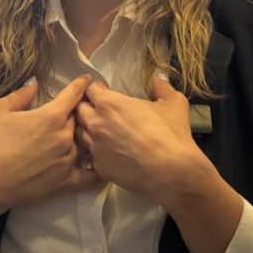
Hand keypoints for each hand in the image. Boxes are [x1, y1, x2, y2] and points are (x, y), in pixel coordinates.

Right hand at [0, 74, 101, 214]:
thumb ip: (21, 94)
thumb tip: (35, 82)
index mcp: (52, 116)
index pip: (73, 95)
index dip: (81, 85)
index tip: (87, 80)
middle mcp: (66, 136)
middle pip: (81, 119)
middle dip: (80, 114)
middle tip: (78, 113)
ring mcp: (69, 160)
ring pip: (86, 144)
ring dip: (86, 139)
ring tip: (89, 137)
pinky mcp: (68, 181)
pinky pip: (92, 176)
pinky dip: (99, 170)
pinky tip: (104, 166)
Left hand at [74, 75, 200, 203]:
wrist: (170, 173)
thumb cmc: (171, 134)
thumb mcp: (174, 102)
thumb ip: (162, 87)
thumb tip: (158, 80)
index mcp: (109, 104)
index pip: (91, 90)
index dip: (98, 89)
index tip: (106, 92)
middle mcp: (96, 123)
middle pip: (79, 110)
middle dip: (87, 107)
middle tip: (101, 111)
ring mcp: (95, 147)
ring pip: (80, 134)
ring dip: (88, 129)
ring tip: (102, 131)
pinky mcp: (99, 167)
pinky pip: (92, 155)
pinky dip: (97, 151)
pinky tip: (110, 152)